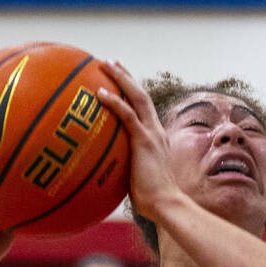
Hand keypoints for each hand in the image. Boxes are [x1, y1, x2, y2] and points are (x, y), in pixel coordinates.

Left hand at [96, 60, 180, 222]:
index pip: (144, 109)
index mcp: (156, 138)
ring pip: (137, 97)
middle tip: (111, 62)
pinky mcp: (144, 141)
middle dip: (126, 77)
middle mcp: (156, 131)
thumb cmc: (152, 200)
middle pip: (141, 95)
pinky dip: (114, 102)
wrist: (166, 204)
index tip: (120, 80)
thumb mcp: (137, 178)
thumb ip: (125, 168)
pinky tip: (99, 93)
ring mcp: (152, 134)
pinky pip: (127, 115)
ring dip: (121, 79)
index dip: (132, 93)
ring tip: (105, 65)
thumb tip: (104, 172)